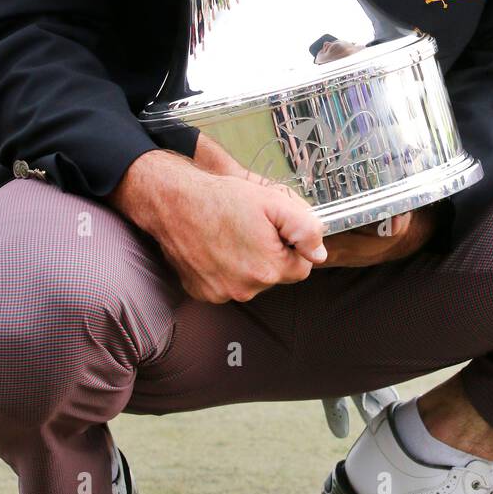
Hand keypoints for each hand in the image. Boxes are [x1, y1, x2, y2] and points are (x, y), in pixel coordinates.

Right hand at [190, 131, 447, 268]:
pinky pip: (226, 285)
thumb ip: (305, 228)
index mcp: (268, 270)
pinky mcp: (202, 293)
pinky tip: (215, 247)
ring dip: (247, 263)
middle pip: (275, 276)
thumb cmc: (221, 199)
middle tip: (250, 227)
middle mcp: (245, 289)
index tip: (273, 228)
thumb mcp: (273, 202)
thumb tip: (319, 253)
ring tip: (230, 235)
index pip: (300, 267)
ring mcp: (221, 295)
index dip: (291, 245)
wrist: (172, 202)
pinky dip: (224, 270)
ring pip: (251, 281)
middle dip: (270, 254)